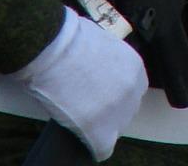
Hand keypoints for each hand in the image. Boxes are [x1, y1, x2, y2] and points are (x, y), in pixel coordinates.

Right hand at [8, 8, 148, 160]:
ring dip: (99, 125)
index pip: (132, 90)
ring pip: (114, 129)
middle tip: (87, 104)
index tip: (100, 94)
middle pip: (126, 110)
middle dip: (109, 109)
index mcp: (135, 68)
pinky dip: (93, 145)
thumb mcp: (102, 43)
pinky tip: (82, 138)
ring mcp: (118, 112)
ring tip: (79, 115)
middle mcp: (132, 91)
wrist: (52, 48)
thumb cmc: (69, 39)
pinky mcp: (101, 131)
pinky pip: (102, 148)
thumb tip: (101, 71)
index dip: (114, 93)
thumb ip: (110, 62)